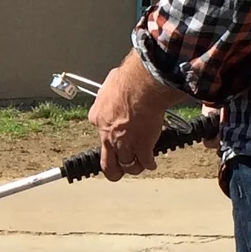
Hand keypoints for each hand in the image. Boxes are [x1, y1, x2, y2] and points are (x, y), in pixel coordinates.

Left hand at [88, 52, 174, 180]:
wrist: (141, 86)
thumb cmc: (127, 79)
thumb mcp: (110, 83)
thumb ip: (112, 90)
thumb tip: (117, 83)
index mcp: (98, 118)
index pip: (100, 132)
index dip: (108, 136)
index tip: (114, 137)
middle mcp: (108, 135)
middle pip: (107, 162)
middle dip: (112, 170)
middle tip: (117, 172)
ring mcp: (124, 143)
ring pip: (126, 165)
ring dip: (134, 167)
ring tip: (139, 166)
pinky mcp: (142, 146)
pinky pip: (145, 162)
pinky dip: (149, 164)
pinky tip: (152, 163)